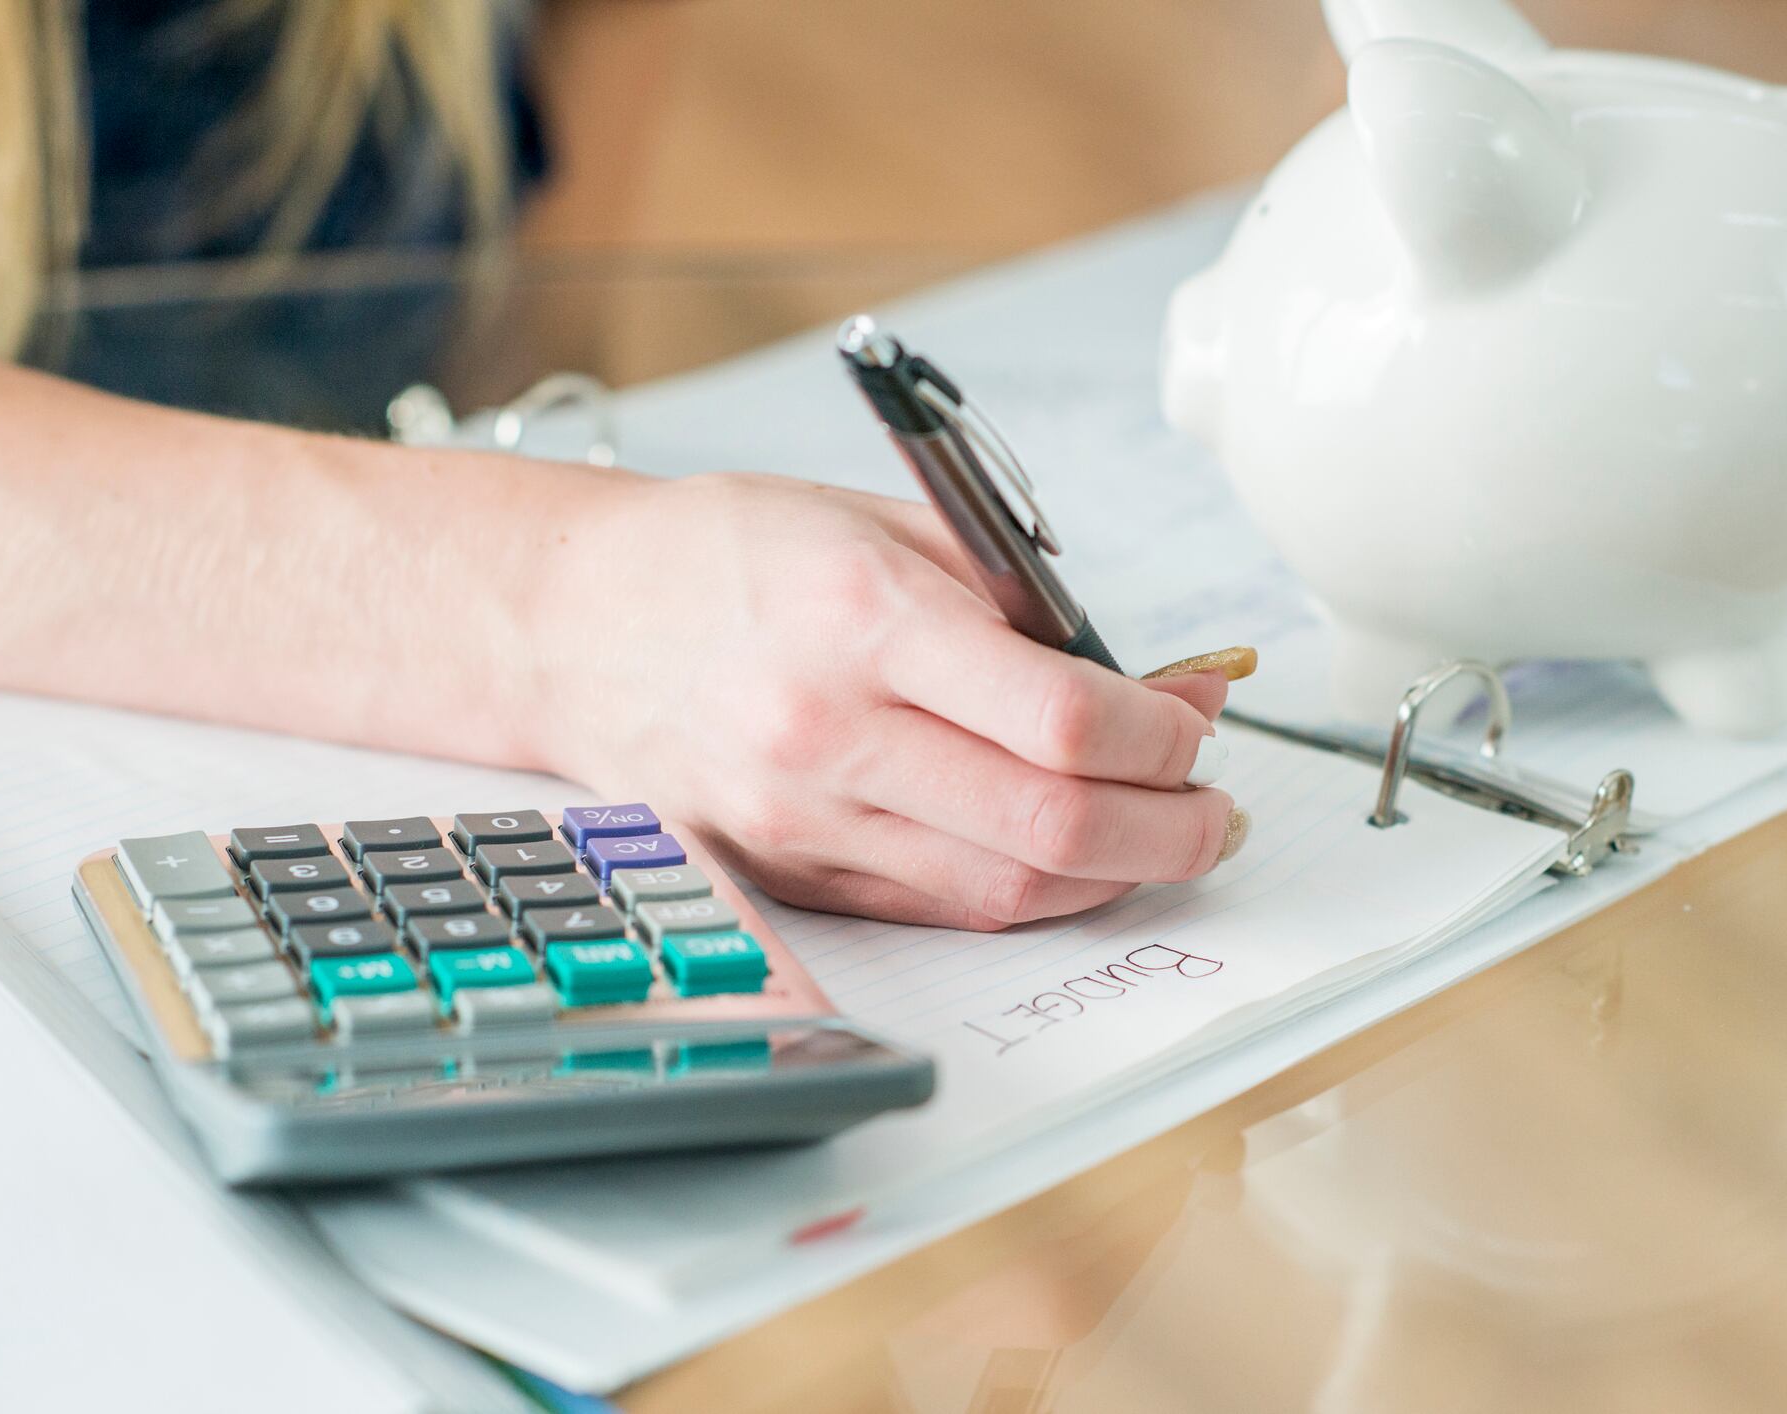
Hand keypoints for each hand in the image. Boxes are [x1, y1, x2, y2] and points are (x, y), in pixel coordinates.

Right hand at [539, 472, 1249, 929]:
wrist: (574, 625)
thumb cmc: (731, 555)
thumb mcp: (886, 528)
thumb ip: (1023, 608)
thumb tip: (1154, 686)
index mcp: (862, 618)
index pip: (1060, 718)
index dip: (1162, 735)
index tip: (1194, 719)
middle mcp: (828, 732)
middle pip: (1050, 827)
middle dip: (1171, 829)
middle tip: (1213, 809)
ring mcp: (801, 819)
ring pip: (1006, 891)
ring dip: (1114, 874)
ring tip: (1162, 834)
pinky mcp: (788, 875)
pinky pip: (941, 907)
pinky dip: (1027, 892)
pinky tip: (1069, 858)